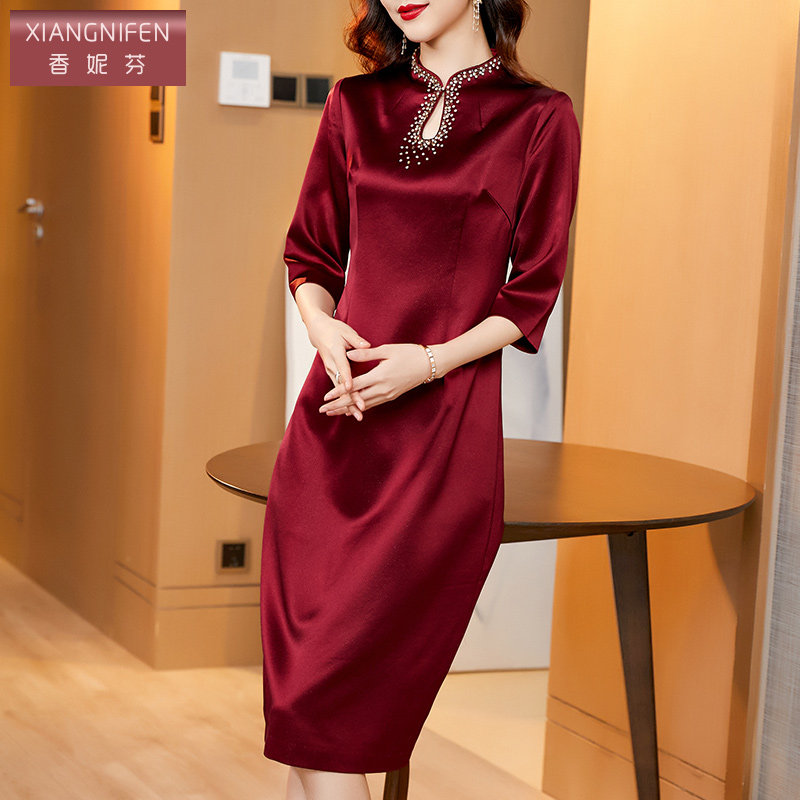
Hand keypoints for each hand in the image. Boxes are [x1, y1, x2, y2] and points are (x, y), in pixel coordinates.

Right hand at [304, 311, 369, 420]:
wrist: (318, 331)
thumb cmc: (334, 329)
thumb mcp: (346, 331)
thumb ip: (356, 340)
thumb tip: (366, 345)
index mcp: (336, 352)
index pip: (342, 368)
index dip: (347, 379)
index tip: (352, 388)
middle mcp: (331, 365)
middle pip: (341, 384)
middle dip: (351, 398)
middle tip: (361, 409)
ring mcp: (330, 371)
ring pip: (339, 391)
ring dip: (348, 404)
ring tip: (358, 416)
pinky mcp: (332, 374)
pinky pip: (338, 390)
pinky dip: (345, 401)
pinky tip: (351, 412)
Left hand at [318, 343, 433, 415]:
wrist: (429, 365)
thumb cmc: (409, 353)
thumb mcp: (387, 350)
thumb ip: (366, 355)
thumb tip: (348, 354)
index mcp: (380, 376)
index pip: (354, 387)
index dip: (338, 392)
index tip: (325, 397)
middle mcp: (383, 389)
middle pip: (356, 400)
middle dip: (338, 406)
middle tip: (323, 410)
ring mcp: (387, 394)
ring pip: (363, 405)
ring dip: (347, 409)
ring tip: (332, 413)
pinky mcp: (391, 396)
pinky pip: (372, 404)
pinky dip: (360, 408)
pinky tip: (351, 411)